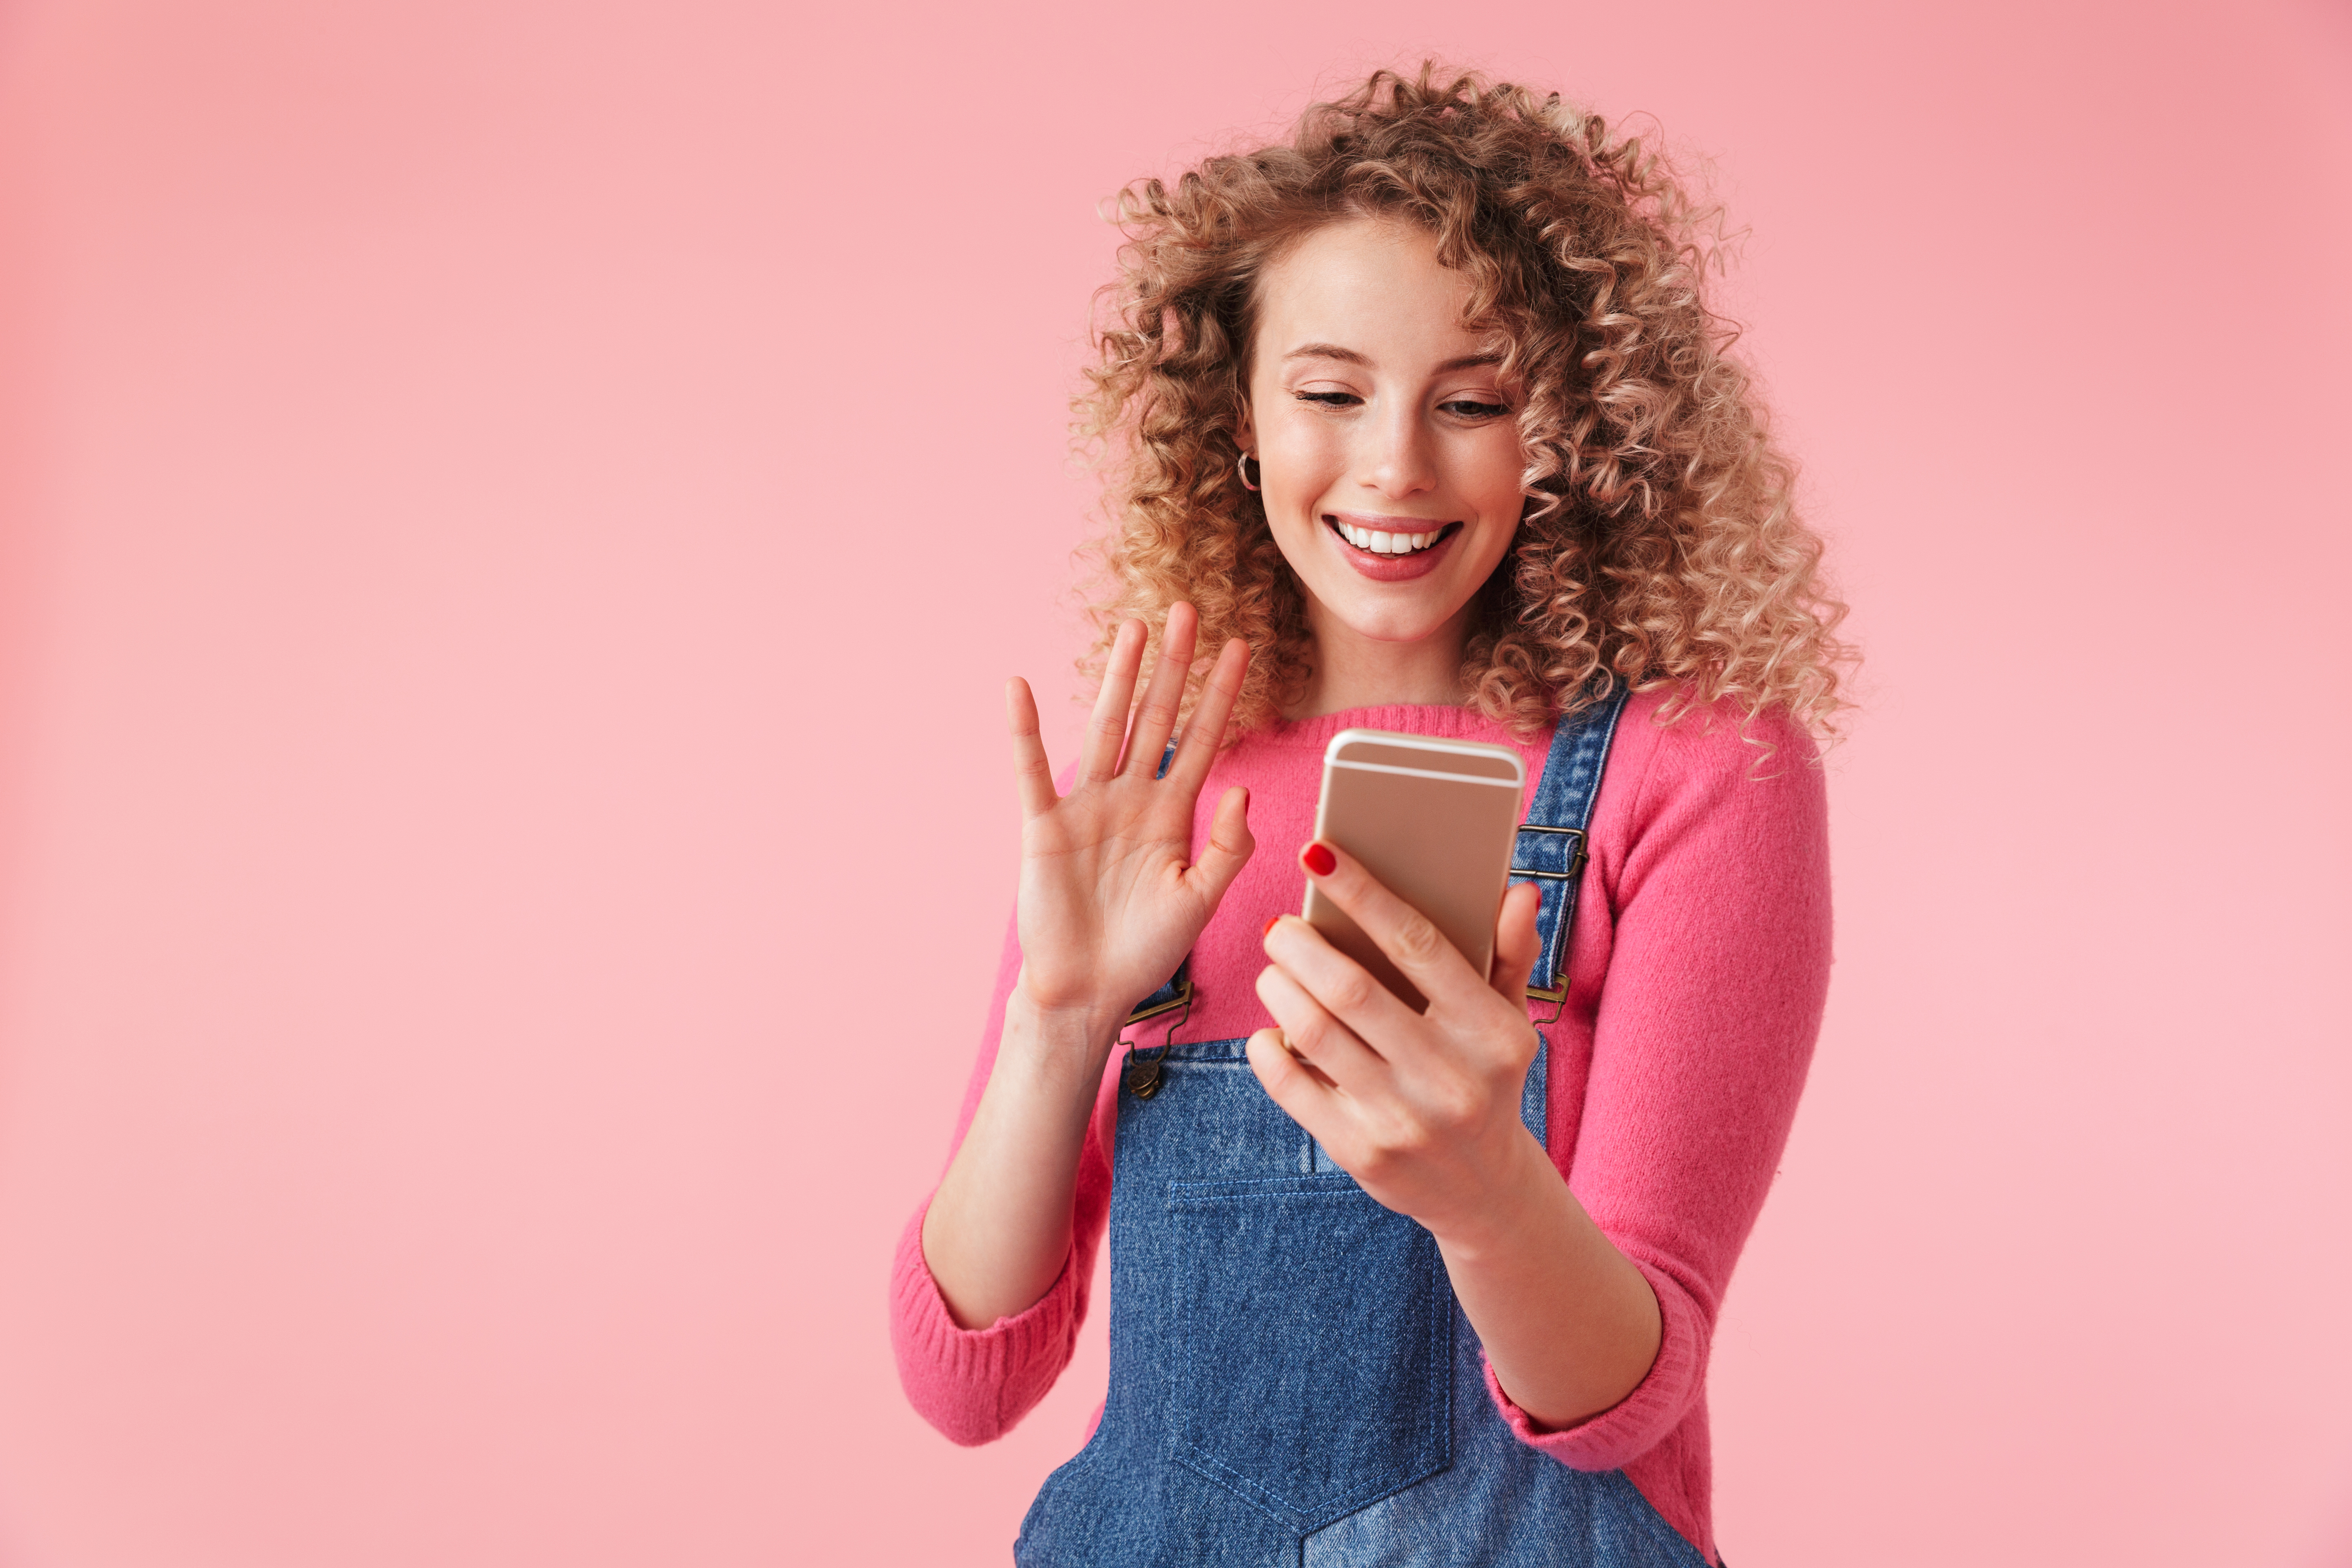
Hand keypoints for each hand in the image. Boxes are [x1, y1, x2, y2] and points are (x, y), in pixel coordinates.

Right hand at [1006, 603, 1254, 1037]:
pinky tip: (1021, 687)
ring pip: (1106, 727)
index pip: (1203, 739)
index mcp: (1172, 815)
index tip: (1241, 648)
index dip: (1222, 695)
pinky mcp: (1044, 826)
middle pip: (1156, 717)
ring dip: (1118, 678)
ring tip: (1131, 628)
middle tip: (1187, 610)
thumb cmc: (1144, 953)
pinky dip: (1024, 730)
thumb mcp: (1199, 902)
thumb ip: (1226, 849)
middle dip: (1173, 665)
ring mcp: (1087, 807)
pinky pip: (1032, 770)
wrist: (1088, 992)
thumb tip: (1243, 790)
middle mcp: (1131, 799)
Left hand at [1248, 841, 1547, 1241]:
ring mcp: (1403, 1121)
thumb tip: (1517, 891)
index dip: (1361, 893)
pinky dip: (1268, 1049)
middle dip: (1300, 945)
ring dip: (1279, 989)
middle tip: (1279, 926)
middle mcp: (1450, 1078)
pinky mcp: (1361, 1154)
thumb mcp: (1509, 1021)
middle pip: (1351, 989)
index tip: (1316, 853)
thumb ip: (1509, 954)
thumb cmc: (1487, 1081)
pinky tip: (1268, 1030)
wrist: (1483, 1190)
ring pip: (1314, 1032)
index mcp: (1492, 1033)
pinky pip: (1292, 1086)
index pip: (1417, 943)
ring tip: (1273, 970)